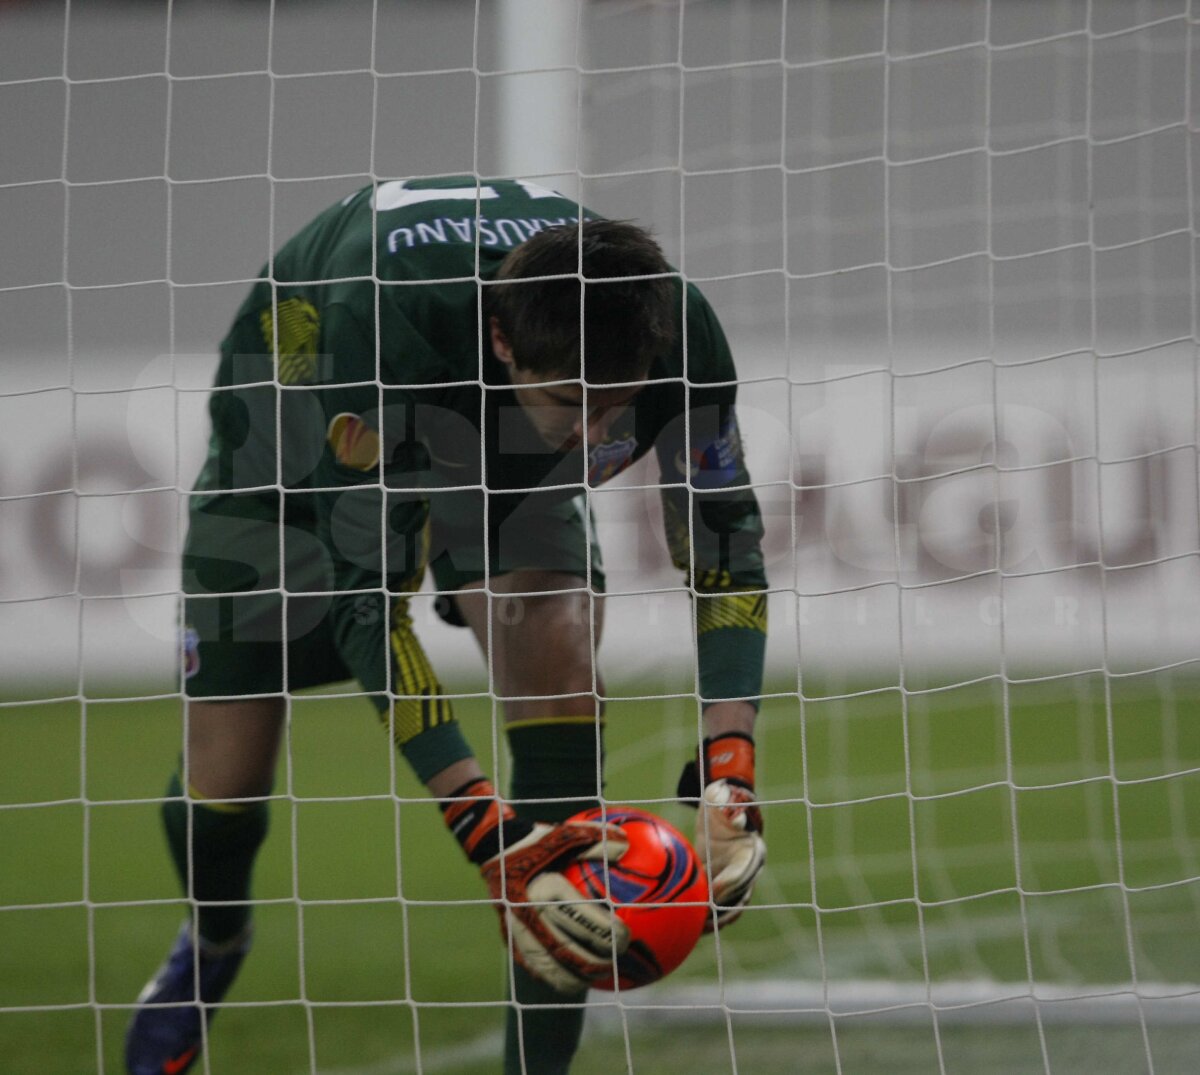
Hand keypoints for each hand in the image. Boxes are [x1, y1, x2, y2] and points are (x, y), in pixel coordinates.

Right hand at [479, 820, 630, 992]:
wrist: (494, 849)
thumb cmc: (537, 840)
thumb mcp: (565, 833)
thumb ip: (596, 838)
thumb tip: (627, 844)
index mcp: (545, 890)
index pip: (582, 919)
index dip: (606, 934)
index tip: (626, 937)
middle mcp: (528, 913)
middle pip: (566, 950)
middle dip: (594, 962)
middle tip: (615, 963)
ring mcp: (514, 929)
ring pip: (546, 966)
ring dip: (572, 978)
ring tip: (593, 981)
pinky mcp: (508, 938)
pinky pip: (531, 965)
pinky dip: (552, 976)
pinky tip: (570, 980)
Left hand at [677, 732, 764, 930]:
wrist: (722, 811)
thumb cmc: (721, 802)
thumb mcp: (720, 797)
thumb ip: (726, 803)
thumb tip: (734, 817)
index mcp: (753, 851)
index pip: (742, 871)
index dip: (729, 883)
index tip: (712, 890)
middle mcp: (750, 870)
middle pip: (739, 896)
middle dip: (721, 909)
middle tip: (702, 917)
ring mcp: (740, 882)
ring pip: (732, 908)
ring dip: (716, 920)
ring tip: (697, 929)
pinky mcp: (725, 888)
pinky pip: (720, 908)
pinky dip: (709, 918)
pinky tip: (690, 926)